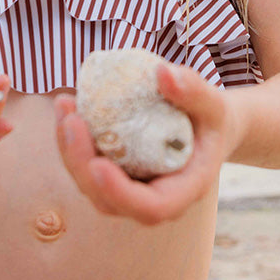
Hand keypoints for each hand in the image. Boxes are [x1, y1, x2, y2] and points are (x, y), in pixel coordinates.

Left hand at [55, 63, 237, 224]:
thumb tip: (162, 71)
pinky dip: (72, 140)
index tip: (98, 164)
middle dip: (81, 164)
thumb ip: (194, 90)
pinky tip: (67, 107)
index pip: (150, 207)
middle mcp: (153, 198)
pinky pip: (86, 167)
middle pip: (108, 200)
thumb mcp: (214, 103)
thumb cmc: (212, 117)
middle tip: (71, 121)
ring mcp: (130, 190)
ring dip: (69, 149)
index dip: (120, 193)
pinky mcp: (115, 175)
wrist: (207, 127)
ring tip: (65, 106)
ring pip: (90, 185)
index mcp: (184, 190)